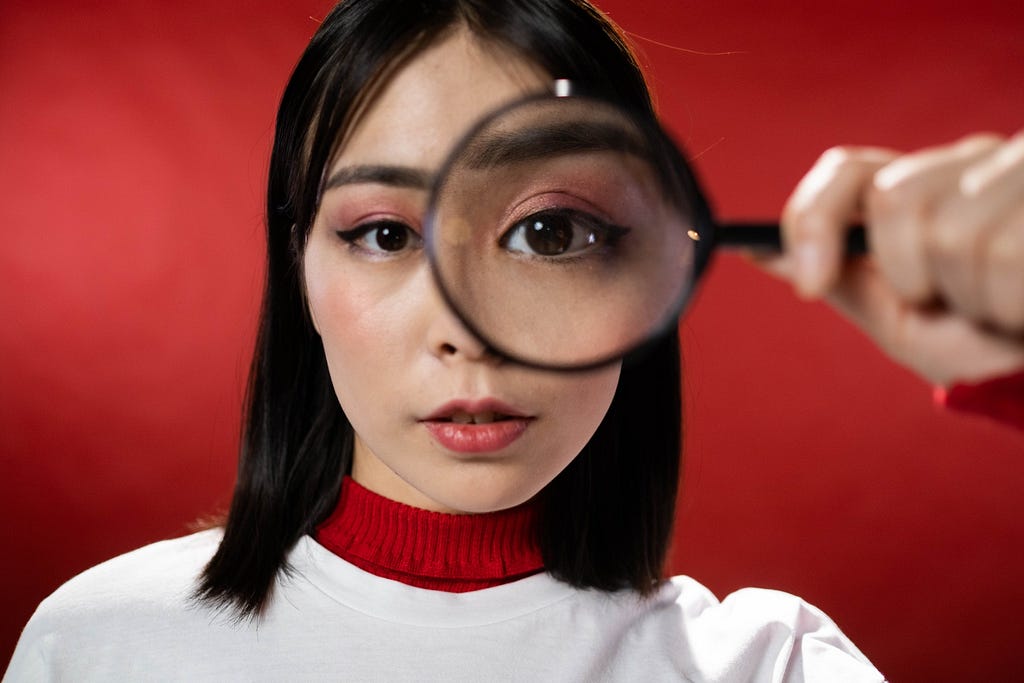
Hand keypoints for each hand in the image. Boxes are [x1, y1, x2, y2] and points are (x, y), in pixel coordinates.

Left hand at [768, 132, 1023, 385]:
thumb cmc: (984, 349)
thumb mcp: (899, 318)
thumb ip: (840, 276)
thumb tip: (757, 250)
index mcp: (927, 187)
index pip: (848, 171)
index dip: (813, 221)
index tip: (808, 286)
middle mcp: (974, 164)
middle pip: (891, 198)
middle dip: (907, 275)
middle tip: (950, 303)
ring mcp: (1021, 171)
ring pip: (948, 232)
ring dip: (969, 296)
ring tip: (1001, 308)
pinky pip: (1003, 254)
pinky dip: (1010, 303)